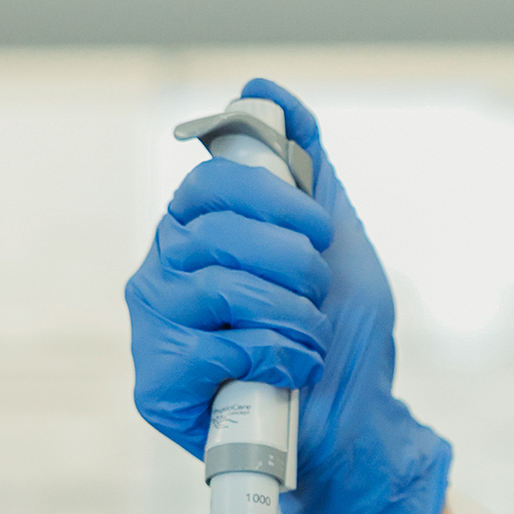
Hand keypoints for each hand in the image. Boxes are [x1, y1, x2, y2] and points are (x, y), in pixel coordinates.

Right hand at [125, 76, 450, 513]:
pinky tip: (290, 374)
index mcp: (194, 234)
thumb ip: (303, 159)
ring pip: (221, 289)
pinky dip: (276, 358)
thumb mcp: (334, 235)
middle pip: (214, 233)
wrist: (358, 426)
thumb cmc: (340, 334)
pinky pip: (217, 347)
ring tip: (309, 340)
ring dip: (292, 316)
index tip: (317, 228)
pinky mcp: (157, 387)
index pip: (208, 185)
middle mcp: (162, 274)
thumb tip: (261, 87)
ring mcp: (154, 330)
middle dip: (292, 264)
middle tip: (316, 296)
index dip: (270, 198)